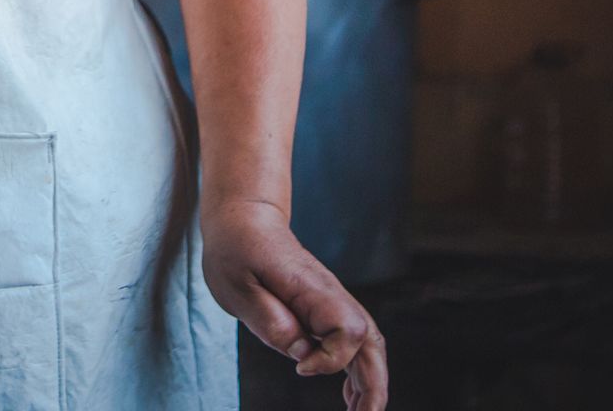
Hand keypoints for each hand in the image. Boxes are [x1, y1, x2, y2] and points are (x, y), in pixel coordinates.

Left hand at [202, 201, 386, 409]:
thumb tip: (302, 352)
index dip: (330, 358)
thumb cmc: (238, 248)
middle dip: (374, 383)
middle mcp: (330, 295)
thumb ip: (270, 320)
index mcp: (313, 288)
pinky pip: (351, 342)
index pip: (347, 329)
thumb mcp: (238, 286)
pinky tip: (351, 397)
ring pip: (367, 344)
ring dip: (370, 381)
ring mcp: (331, 302)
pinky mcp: (323, 309)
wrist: (246, 219)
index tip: (300, 367)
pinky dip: (357, 370)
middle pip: (370, 340)